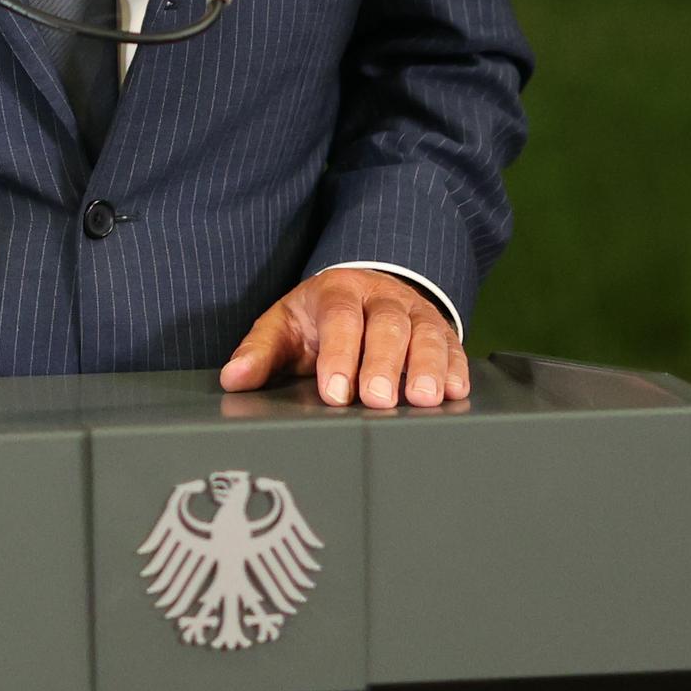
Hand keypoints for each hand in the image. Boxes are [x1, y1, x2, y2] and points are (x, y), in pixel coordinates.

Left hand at [218, 268, 469, 409]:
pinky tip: (456, 390)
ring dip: (428, 366)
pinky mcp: (440, 330)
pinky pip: (454, 345)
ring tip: (424, 399)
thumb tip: (233, 379)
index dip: (339, 354)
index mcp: (337, 291)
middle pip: (387, 325)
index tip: (334, 391)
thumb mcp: (284, 327)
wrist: (360, 292)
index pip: (340, 318)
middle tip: (379, 399)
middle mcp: (381, 296)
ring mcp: (415, 311)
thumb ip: (260, 352)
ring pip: (427, 333)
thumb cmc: (316, 319)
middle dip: (384, 363)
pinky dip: (457, 367)